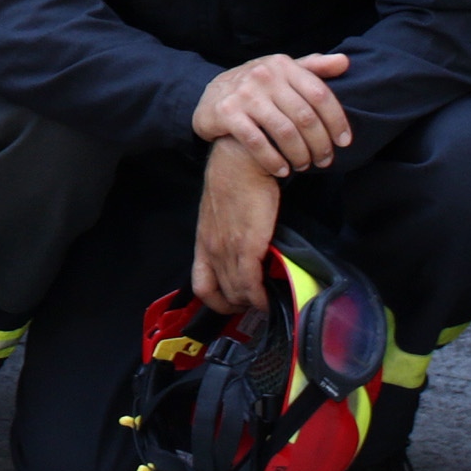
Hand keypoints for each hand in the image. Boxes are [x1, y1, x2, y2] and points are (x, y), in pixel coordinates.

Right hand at [191, 51, 351, 173]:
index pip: (320, 95)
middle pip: (305, 117)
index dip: (337, 121)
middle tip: (325, 160)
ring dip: (300, 155)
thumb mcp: (282, 71)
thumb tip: (345, 62)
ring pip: (285, 132)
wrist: (211, 94)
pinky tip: (282, 170)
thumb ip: (313, 67)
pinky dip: (274, 160)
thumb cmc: (258, 85)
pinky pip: (257, 142)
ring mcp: (244, 94)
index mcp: (282, 65)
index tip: (345, 142)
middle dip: (320, 144)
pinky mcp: (227, 113)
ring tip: (304, 166)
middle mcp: (263, 76)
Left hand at [191, 136, 284, 312]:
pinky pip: (251, 283)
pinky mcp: (247, 245)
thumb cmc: (234, 184)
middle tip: (256, 306)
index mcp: (203, 243)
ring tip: (267, 304)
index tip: (233, 306)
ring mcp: (227, 249)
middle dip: (240, 306)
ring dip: (253, 303)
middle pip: (222, 294)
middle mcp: (212, 250)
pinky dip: (260, 297)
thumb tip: (242, 256)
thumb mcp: (220, 216)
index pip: (201, 286)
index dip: (216, 303)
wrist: (240, 163)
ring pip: (237, 292)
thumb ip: (226, 238)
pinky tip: (269, 299)